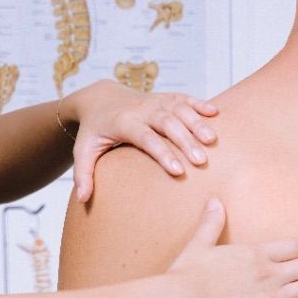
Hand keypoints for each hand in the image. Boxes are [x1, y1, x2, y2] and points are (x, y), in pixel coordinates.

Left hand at [63, 80, 218, 202]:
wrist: (99, 97)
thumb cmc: (94, 130)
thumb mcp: (84, 151)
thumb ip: (83, 174)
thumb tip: (81, 199)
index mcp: (123, 122)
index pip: (145, 137)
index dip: (162, 153)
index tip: (178, 170)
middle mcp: (142, 109)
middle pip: (167, 123)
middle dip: (185, 141)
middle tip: (201, 160)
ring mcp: (155, 101)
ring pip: (179, 110)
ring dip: (197, 123)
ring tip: (212, 141)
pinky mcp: (165, 97)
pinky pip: (185, 98)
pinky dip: (200, 104)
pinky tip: (216, 113)